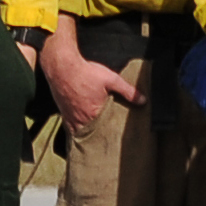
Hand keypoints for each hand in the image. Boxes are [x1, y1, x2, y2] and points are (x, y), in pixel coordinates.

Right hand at [42, 18, 142, 140]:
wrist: (62, 66)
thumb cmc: (86, 73)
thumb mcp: (111, 80)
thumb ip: (128, 91)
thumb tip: (143, 101)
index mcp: (93, 114)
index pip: (104, 130)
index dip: (110, 133)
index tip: (116, 136)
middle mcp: (80, 119)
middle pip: (92, 132)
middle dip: (99, 135)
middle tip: (107, 138)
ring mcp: (69, 116)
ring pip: (80, 130)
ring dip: (88, 132)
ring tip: (96, 135)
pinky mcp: (63, 111)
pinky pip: (70, 125)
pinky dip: (76, 128)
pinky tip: (81, 127)